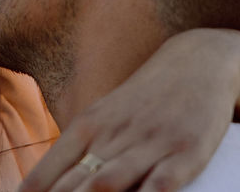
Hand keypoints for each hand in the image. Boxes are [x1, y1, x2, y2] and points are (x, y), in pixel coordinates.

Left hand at [18, 28, 239, 191]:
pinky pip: (162, 183)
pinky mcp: (187, 152)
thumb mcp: (105, 118)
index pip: (49, 172)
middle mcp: (112, 135)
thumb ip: (78, 153)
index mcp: (87, 126)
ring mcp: (148, 143)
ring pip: (107, 183)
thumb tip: (41, 185)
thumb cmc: (144, 99)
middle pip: (74, 185)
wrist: (198, 60)